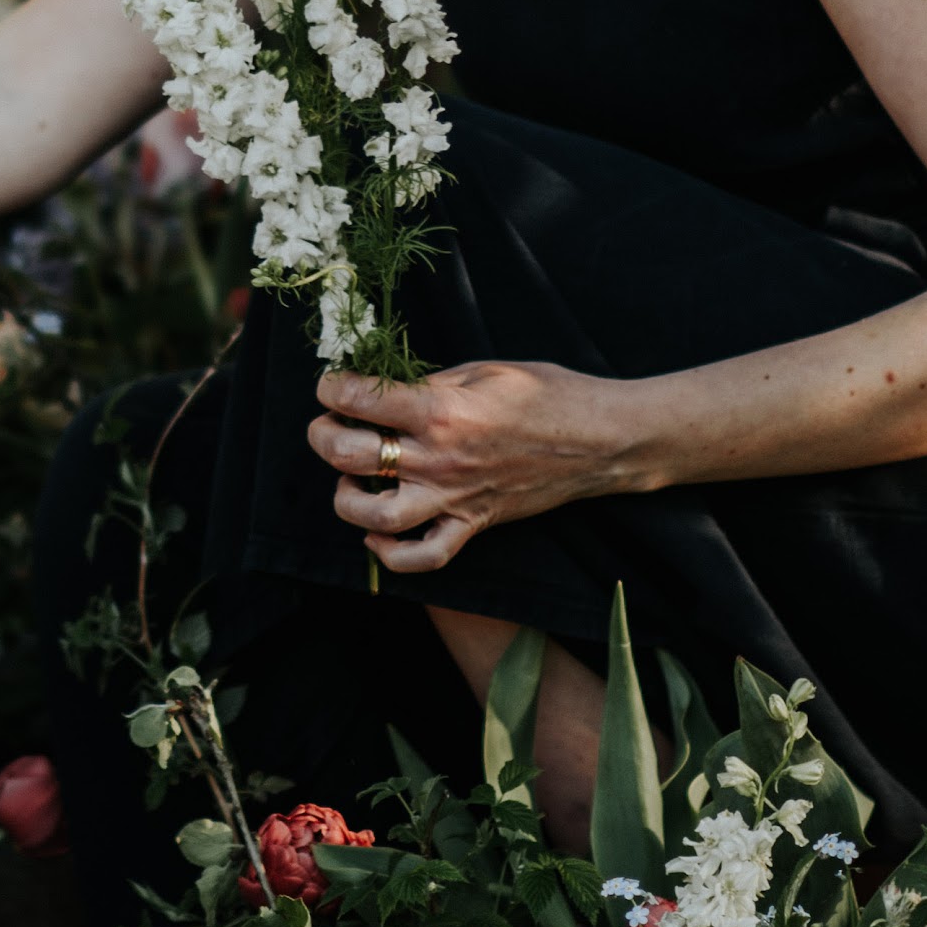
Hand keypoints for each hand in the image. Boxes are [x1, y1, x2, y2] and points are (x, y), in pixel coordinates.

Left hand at [307, 360, 640, 576]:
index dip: (333, 388)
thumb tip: (388, 391)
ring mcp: (456, 498)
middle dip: (324, 437)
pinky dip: (391, 552)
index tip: (331, 384)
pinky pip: (424, 555)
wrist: (602, 440)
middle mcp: (441, 458)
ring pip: (376, 515)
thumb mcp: (485, 370)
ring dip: (347, 498)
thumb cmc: (551, 394)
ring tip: (350, 478)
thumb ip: (432, 383)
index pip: (360, 400)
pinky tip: (377, 530)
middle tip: (328, 426)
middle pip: (352, 456)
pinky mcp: (473, 525)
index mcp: (442, 409)